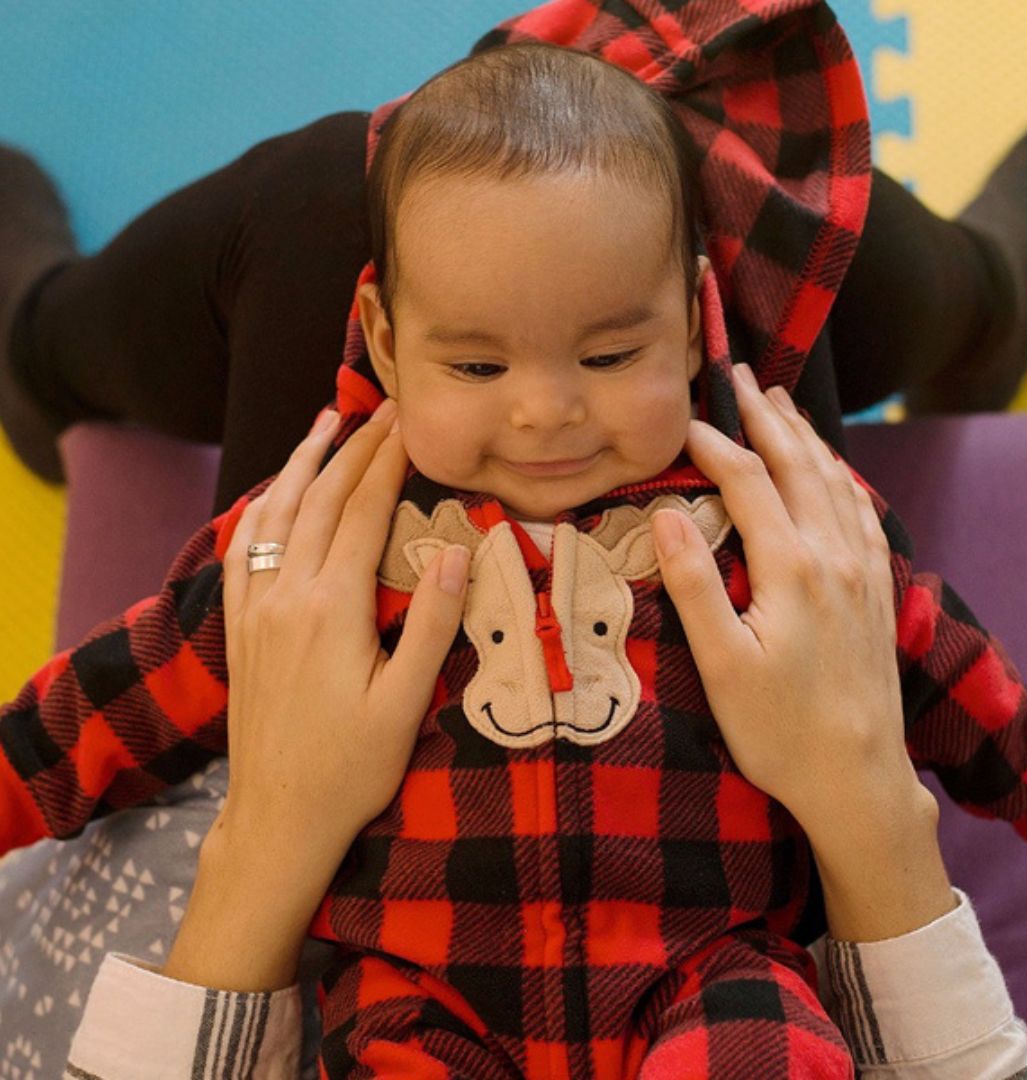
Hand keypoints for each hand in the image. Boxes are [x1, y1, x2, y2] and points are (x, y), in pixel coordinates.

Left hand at [217, 399, 469, 853]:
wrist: (277, 819)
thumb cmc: (350, 768)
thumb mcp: (406, 705)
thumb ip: (432, 625)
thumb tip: (455, 551)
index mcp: (333, 609)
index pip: (365, 512)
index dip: (389, 461)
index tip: (411, 421)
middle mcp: (287, 595)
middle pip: (323, 500)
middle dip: (355, 448)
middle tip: (384, 408)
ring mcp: (255, 609)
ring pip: (276, 513)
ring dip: (302, 463)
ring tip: (326, 422)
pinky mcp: (240, 627)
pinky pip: (243, 548)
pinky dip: (262, 506)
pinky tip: (272, 492)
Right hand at [651, 364, 953, 939]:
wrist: (857, 776)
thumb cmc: (778, 728)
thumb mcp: (721, 664)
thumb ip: (695, 585)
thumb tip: (667, 513)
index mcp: (792, 568)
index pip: (748, 483)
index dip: (716, 445)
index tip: (685, 421)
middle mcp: (833, 556)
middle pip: (799, 468)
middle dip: (768, 419)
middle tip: (742, 378)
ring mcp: (862, 572)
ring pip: (835, 483)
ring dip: (806, 439)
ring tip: (785, 405)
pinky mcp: (876, 591)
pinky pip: (862, 514)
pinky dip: (843, 479)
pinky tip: (837, 473)